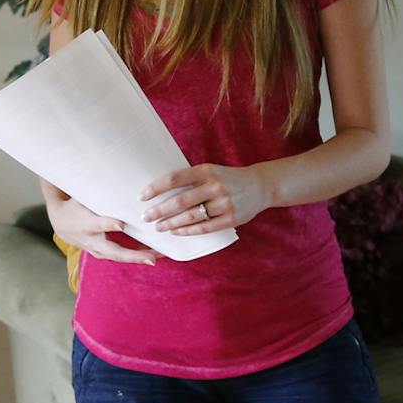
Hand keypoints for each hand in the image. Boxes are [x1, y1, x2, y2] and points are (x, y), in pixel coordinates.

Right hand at [47, 194, 157, 264]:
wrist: (61, 223)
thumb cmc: (76, 206)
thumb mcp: (83, 197)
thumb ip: (100, 192)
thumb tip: (118, 173)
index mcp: (87, 223)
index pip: (99, 224)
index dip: (109, 225)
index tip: (122, 225)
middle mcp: (93, 240)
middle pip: (114, 250)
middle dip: (133, 255)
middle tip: (151, 258)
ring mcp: (97, 250)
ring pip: (119, 257)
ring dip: (140, 258)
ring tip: (159, 257)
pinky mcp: (102, 254)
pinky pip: (121, 257)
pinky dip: (137, 256)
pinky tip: (154, 254)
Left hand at [141, 163, 269, 235]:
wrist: (260, 186)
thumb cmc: (228, 178)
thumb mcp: (211, 170)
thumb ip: (191, 178)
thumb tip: (160, 189)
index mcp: (207, 170)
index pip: (175, 178)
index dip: (156, 188)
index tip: (142, 197)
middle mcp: (215, 186)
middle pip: (180, 201)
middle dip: (160, 210)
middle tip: (145, 217)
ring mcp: (225, 203)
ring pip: (191, 216)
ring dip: (171, 223)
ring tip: (158, 227)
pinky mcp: (232, 219)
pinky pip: (205, 228)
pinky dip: (188, 231)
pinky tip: (176, 232)